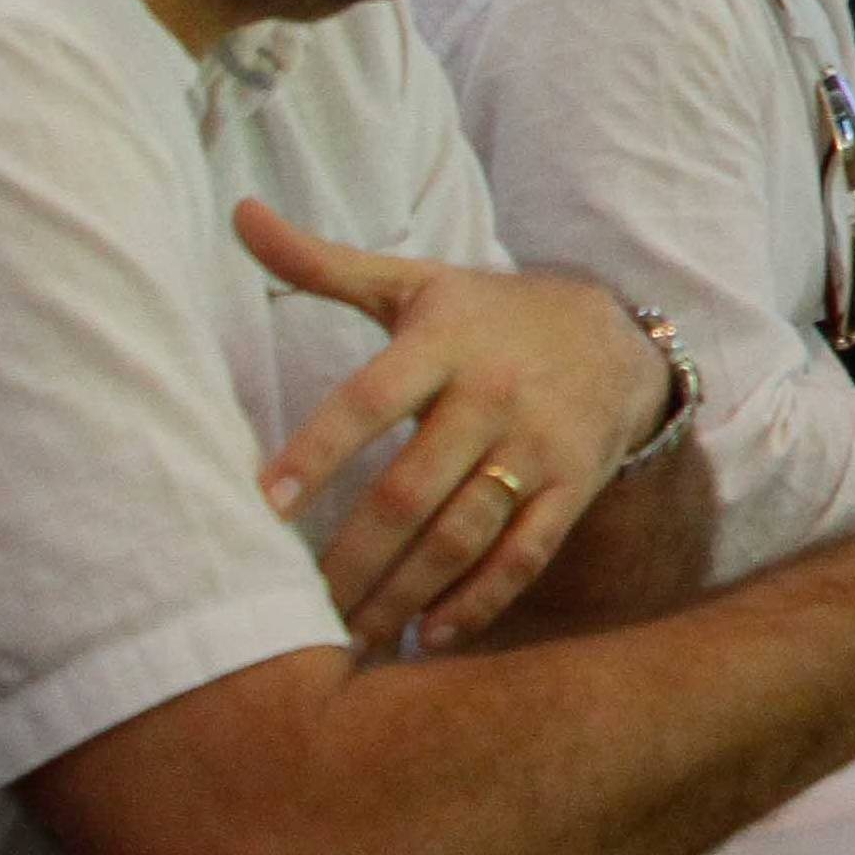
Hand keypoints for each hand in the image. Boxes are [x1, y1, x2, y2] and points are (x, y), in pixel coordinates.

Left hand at [233, 201, 671, 654]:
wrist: (616, 335)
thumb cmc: (486, 315)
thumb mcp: (414, 282)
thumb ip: (323, 264)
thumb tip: (238, 214)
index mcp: (443, 342)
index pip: (368, 401)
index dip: (315, 454)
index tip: (261, 506)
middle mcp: (492, 397)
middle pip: (412, 490)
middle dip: (352, 558)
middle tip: (294, 611)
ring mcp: (539, 447)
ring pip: (463, 534)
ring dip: (405, 594)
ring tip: (347, 640)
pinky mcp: (574, 487)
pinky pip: (524, 555)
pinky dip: (479, 602)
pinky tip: (429, 637)